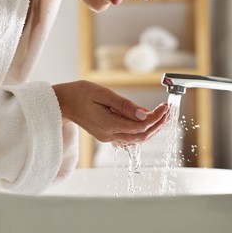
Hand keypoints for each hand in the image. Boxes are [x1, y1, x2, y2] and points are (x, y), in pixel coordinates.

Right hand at [53, 80, 168, 144]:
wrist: (62, 103)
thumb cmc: (79, 94)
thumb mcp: (102, 94)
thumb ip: (124, 105)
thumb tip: (144, 113)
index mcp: (109, 125)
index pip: (141, 126)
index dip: (156, 117)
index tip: (165, 106)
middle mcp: (109, 135)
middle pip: (142, 136)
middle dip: (158, 125)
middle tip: (168, 111)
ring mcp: (108, 137)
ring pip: (137, 139)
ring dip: (152, 128)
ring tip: (162, 115)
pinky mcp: (106, 135)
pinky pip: (129, 137)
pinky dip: (141, 130)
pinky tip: (147, 120)